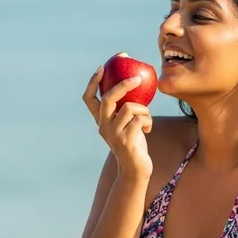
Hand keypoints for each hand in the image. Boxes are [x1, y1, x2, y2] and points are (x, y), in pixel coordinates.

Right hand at [83, 65, 152, 180]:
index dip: (93, 82)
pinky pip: (139, 120)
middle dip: (123, 85)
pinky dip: (148, 121)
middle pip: (108, 99)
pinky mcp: (125, 141)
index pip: (89, 99)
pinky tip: (149, 129)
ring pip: (129, 108)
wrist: (136, 170)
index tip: (103, 67)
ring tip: (147, 119)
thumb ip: (127, 108)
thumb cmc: (135, 144)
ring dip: (144, 110)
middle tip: (137, 78)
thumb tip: (137, 82)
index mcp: (101, 121)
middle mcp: (103, 126)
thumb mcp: (127, 124)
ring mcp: (113, 134)